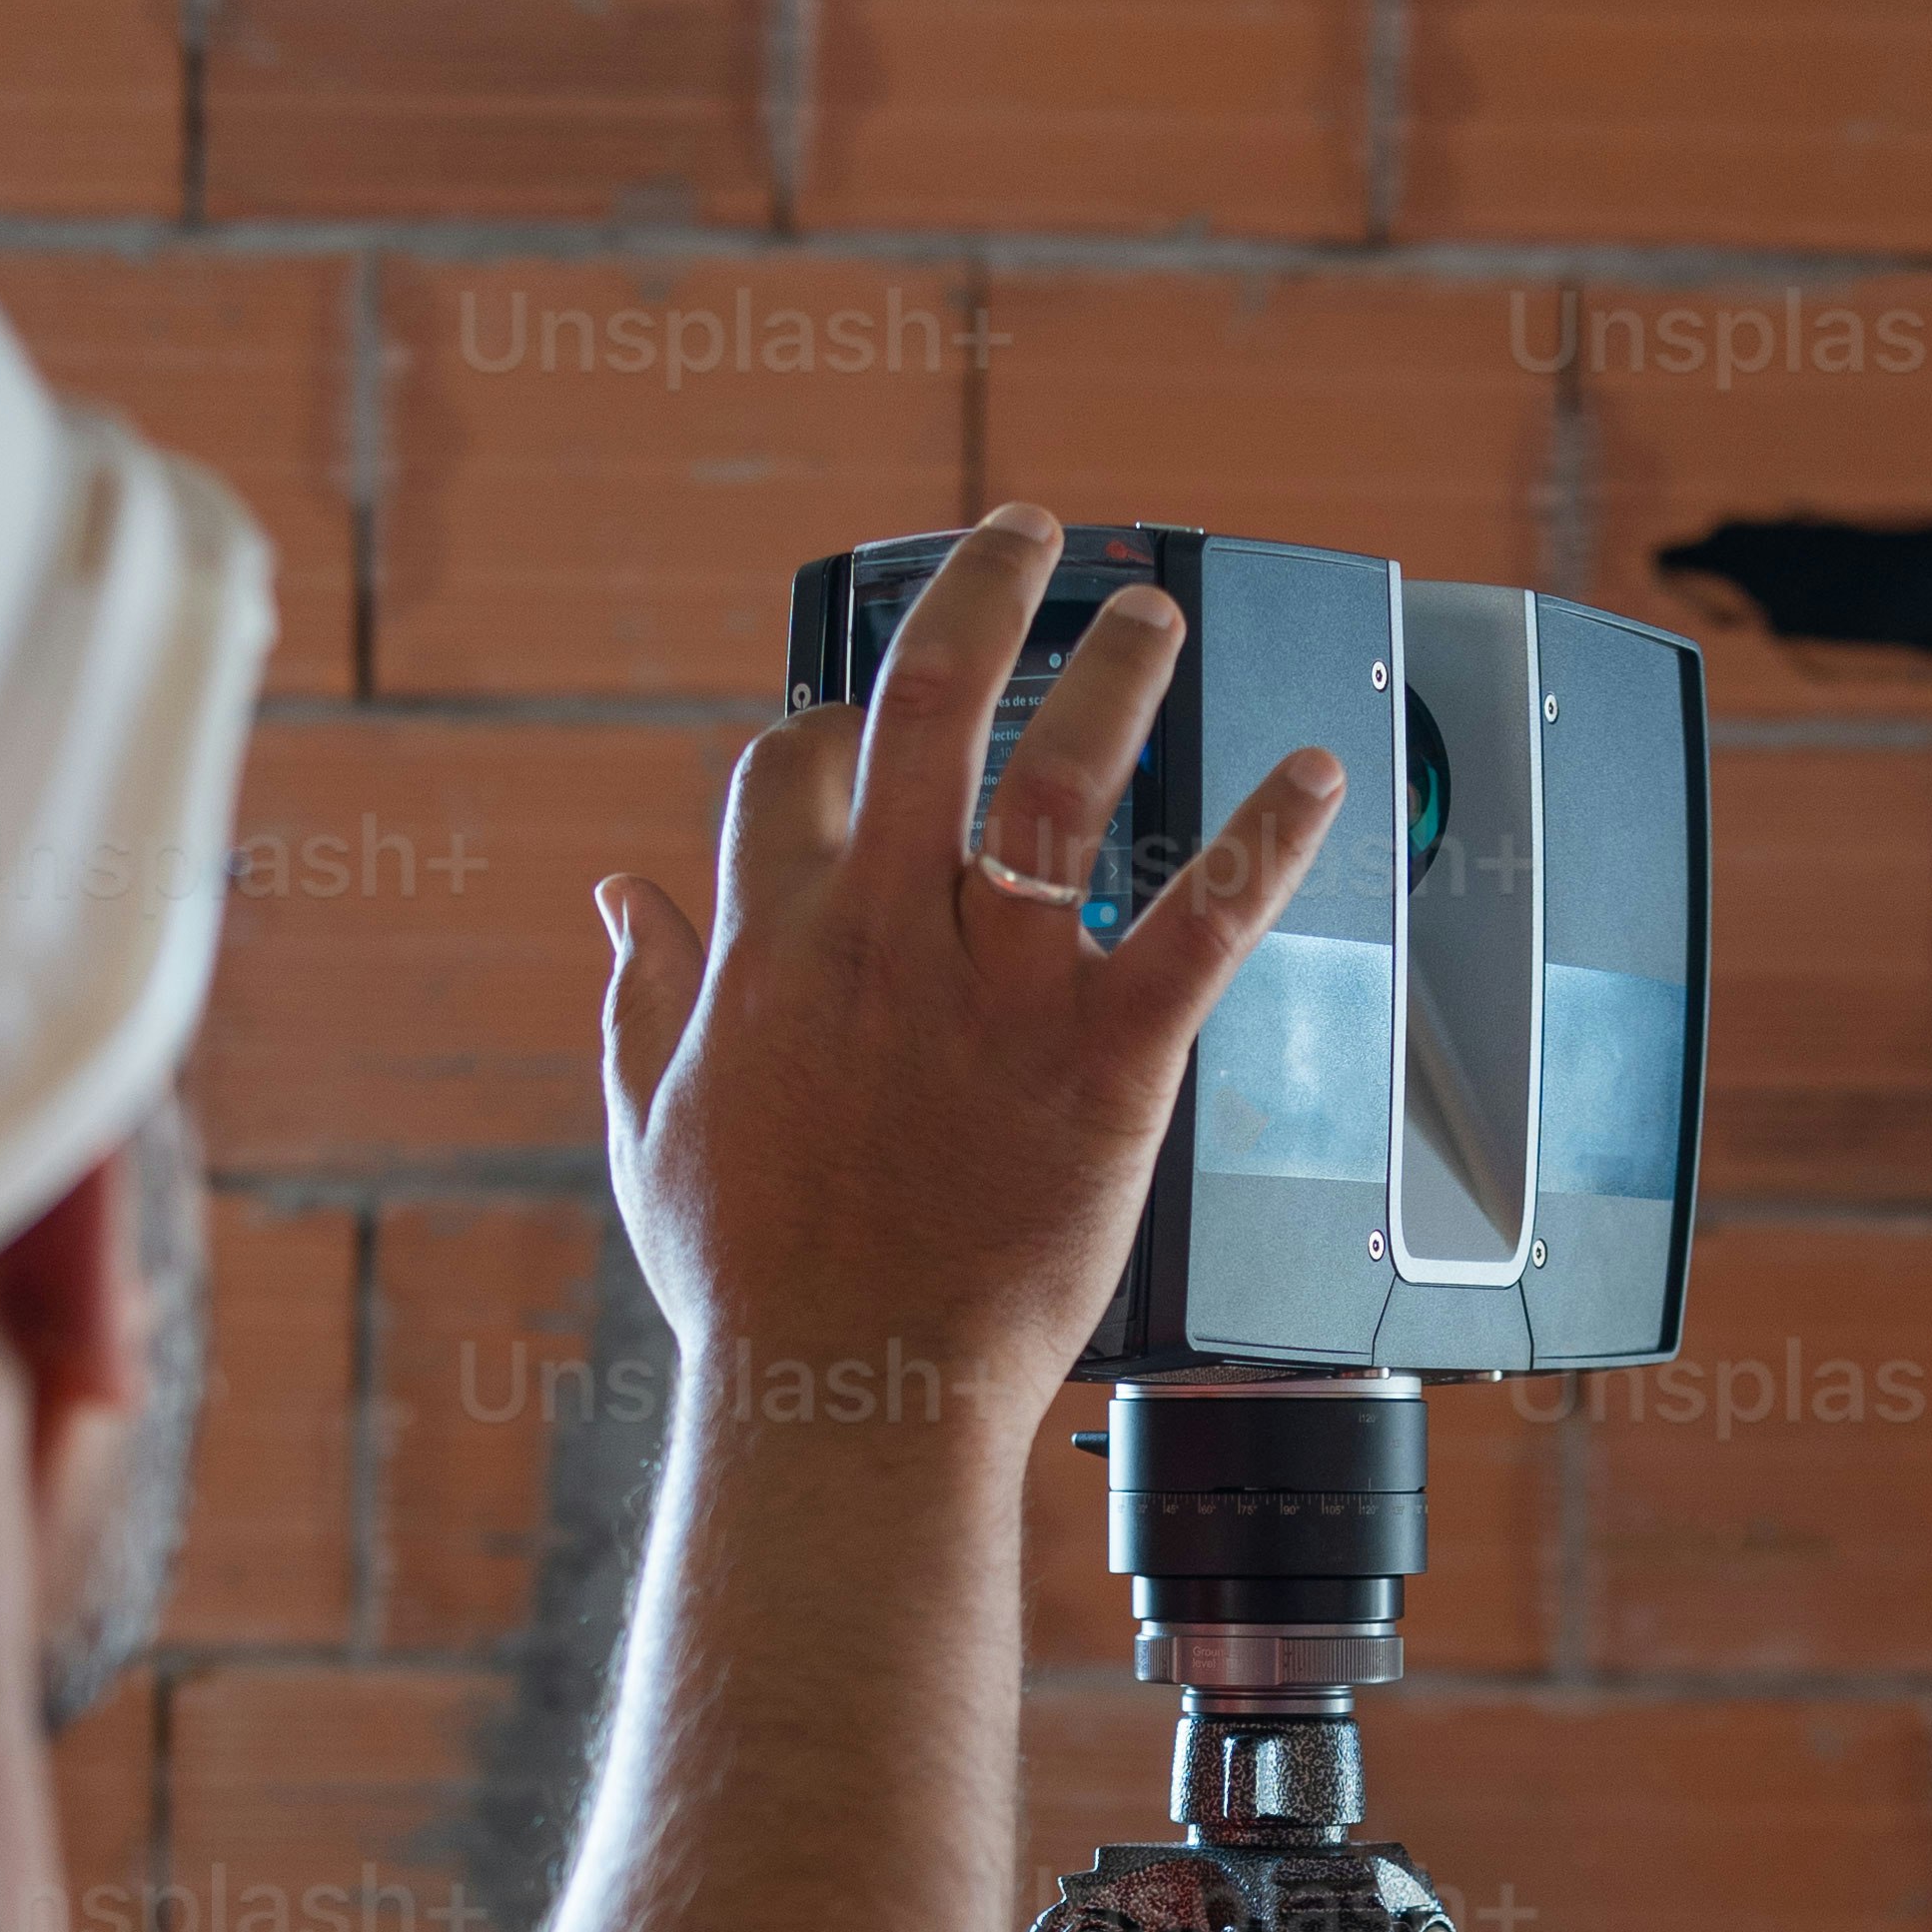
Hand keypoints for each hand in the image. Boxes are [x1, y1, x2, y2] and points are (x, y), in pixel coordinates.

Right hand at [592, 508, 1345, 1454]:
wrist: (848, 1398)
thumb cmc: (753, 1285)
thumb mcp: (650, 1128)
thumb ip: (641, 995)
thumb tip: (618, 896)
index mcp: (772, 945)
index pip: (795, 760)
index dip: (833, 718)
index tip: (865, 715)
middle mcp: (886, 938)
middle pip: (930, 704)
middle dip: (981, 593)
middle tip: (1025, 533)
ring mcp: (1000, 994)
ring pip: (1065, 781)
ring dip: (1116, 671)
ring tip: (1149, 610)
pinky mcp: (1108, 1062)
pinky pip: (1203, 922)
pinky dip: (1269, 837)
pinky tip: (1312, 771)